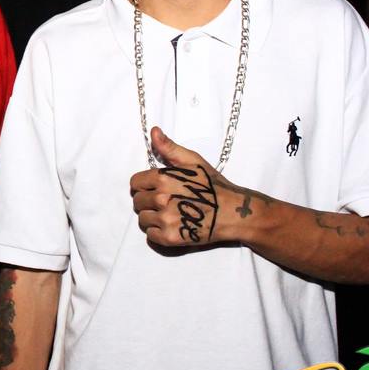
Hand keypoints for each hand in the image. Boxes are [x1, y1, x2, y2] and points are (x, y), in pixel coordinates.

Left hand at [130, 127, 236, 246]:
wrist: (233, 212)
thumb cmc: (213, 185)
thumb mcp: (193, 161)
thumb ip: (169, 148)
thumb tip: (153, 131)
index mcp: (163, 178)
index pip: (135, 183)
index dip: (144, 185)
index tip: (155, 189)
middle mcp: (161, 199)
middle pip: (137, 202)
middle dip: (148, 201)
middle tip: (165, 202)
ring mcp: (165, 220)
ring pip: (142, 219)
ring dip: (152, 217)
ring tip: (169, 214)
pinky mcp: (170, 238)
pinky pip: (150, 236)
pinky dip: (158, 233)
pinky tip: (171, 226)